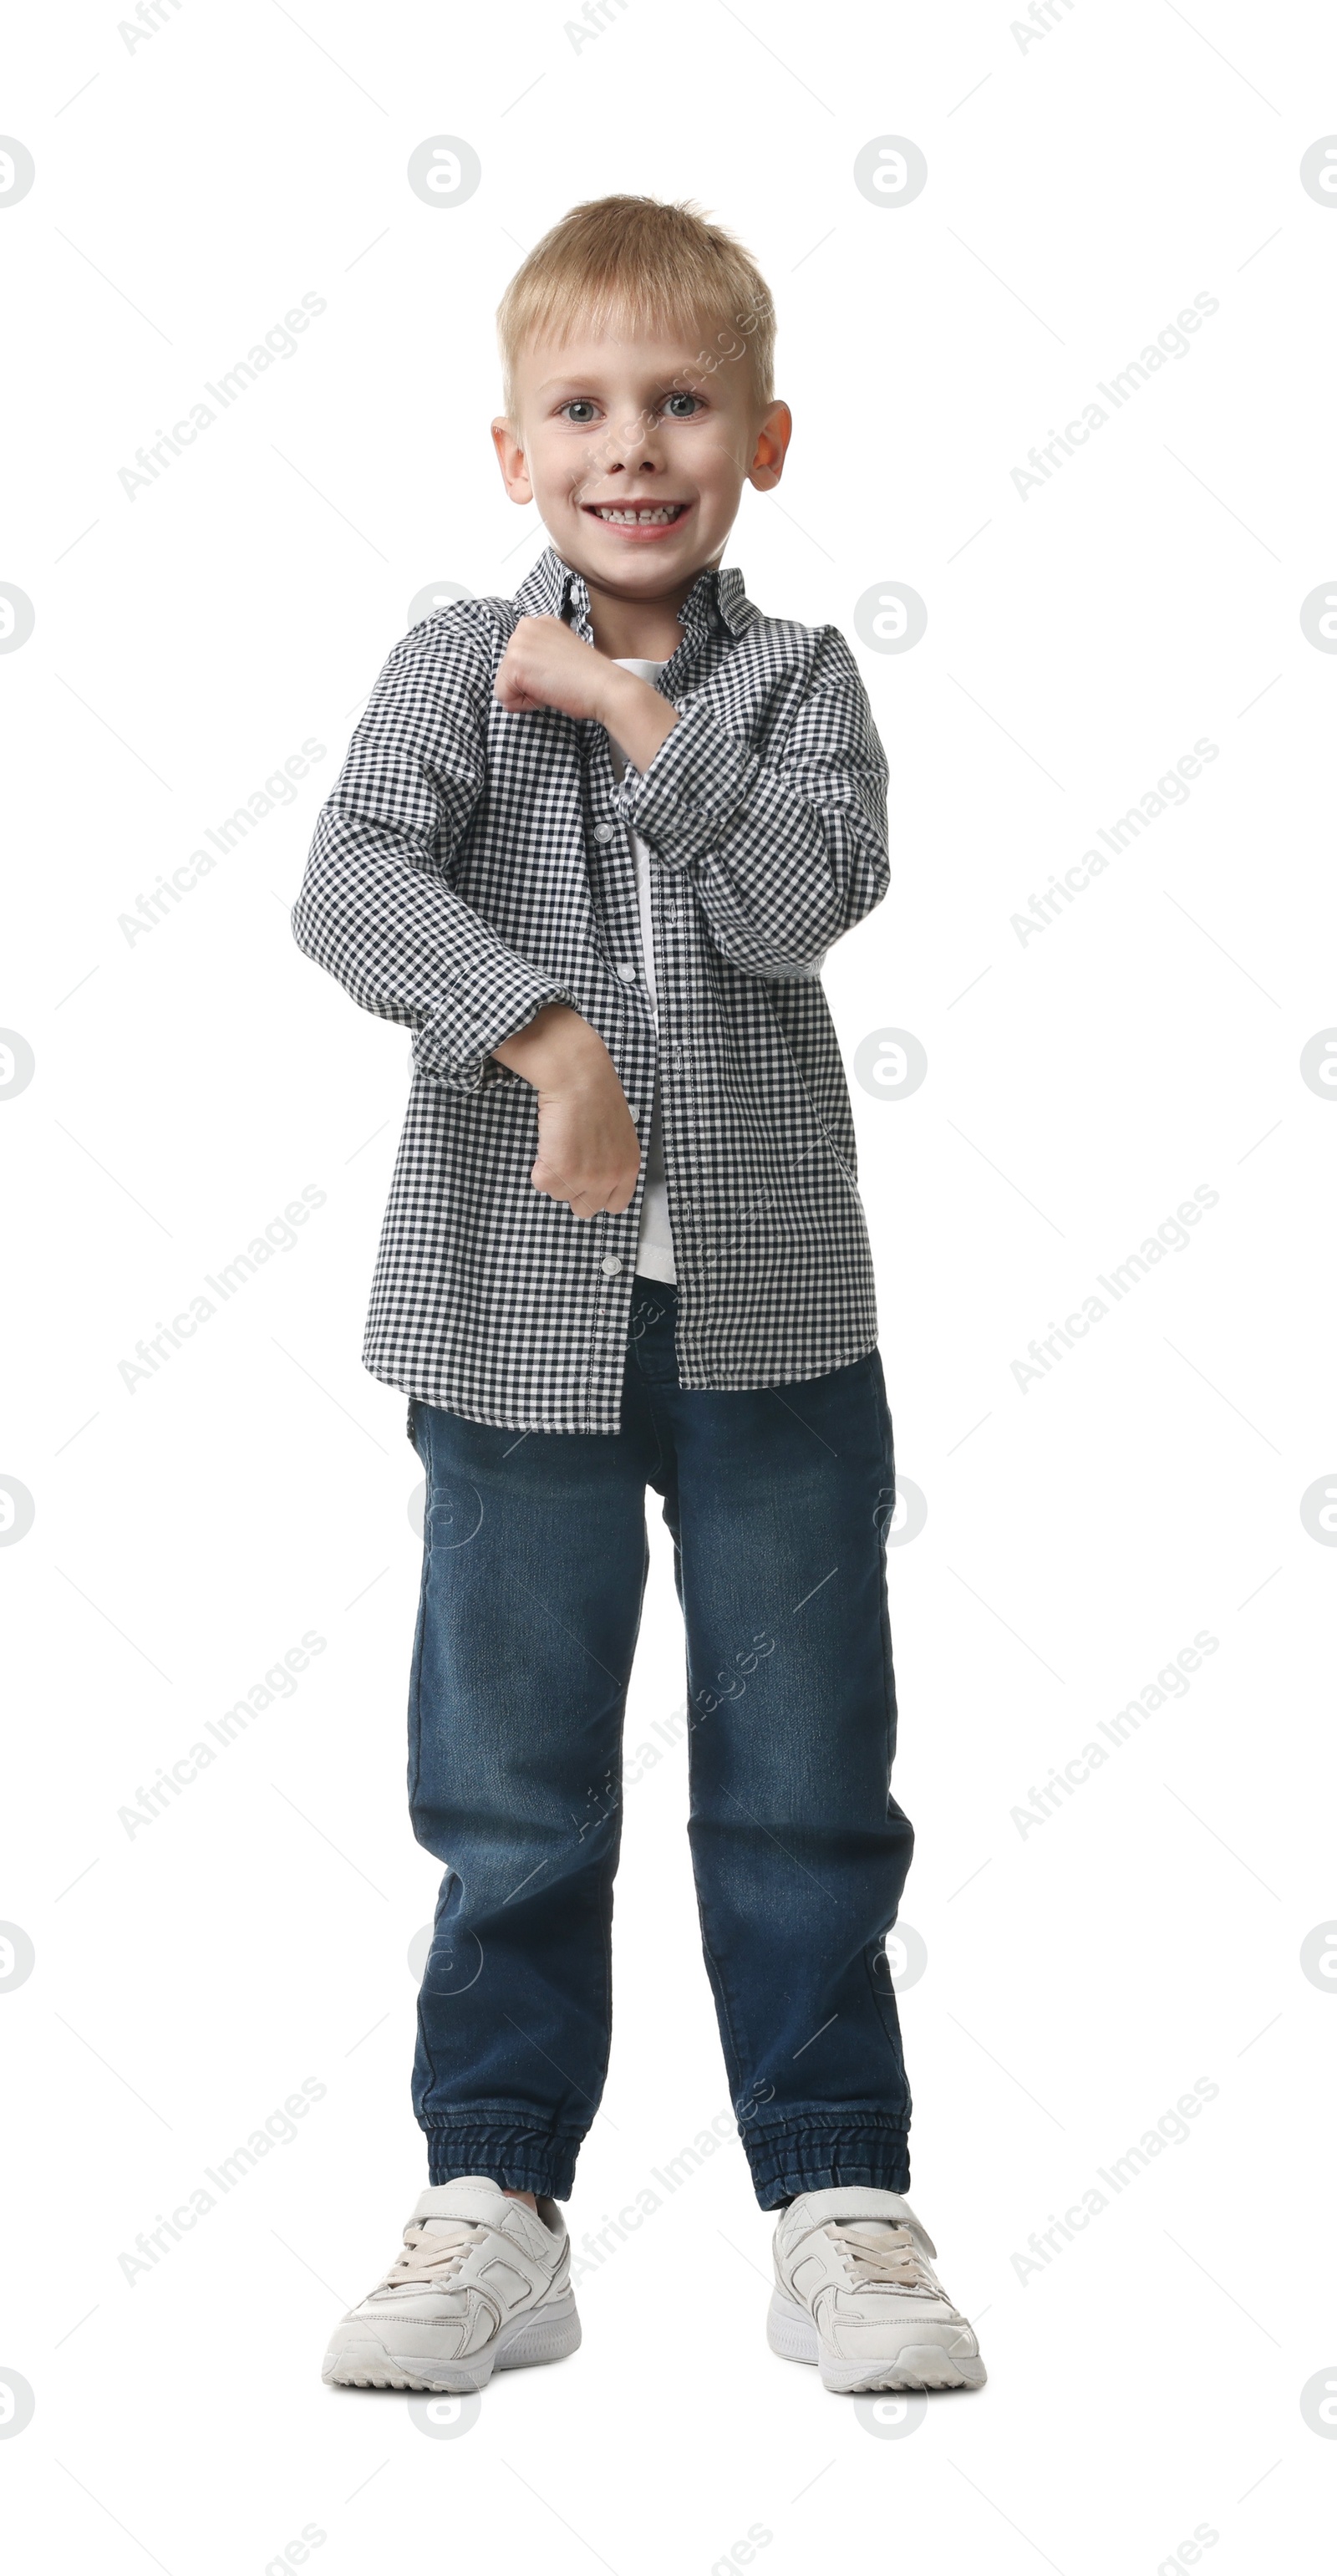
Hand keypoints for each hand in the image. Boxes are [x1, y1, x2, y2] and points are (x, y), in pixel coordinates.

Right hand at [492, 1003, 640, 1215]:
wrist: (580, 1078)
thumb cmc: (596, 1094)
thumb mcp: (619, 1134)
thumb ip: (611, 1159)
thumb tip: (593, 1173)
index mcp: (628, 1168)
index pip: (615, 1205)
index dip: (597, 1194)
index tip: (586, 1182)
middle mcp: (609, 1178)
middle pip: (585, 1209)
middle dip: (573, 1190)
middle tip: (567, 1163)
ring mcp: (585, 1177)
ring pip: (559, 1194)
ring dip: (554, 1173)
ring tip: (559, 1142)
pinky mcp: (560, 1171)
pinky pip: (541, 1183)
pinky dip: (539, 1166)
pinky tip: (548, 1141)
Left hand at [493, 618, 680, 769]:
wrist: (605, 686)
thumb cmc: (589, 678)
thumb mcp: (560, 654)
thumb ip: (540, 656)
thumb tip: (527, 673)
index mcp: (539, 622)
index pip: (518, 658)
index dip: (535, 674)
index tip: (559, 673)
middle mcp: (526, 626)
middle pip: (507, 670)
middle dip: (528, 684)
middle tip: (557, 680)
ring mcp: (518, 643)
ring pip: (504, 684)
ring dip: (526, 694)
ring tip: (553, 685)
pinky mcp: (514, 663)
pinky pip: (504, 697)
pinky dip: (523, 704)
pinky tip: (547, 692)